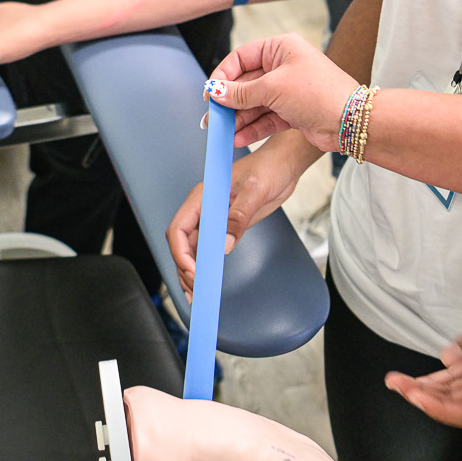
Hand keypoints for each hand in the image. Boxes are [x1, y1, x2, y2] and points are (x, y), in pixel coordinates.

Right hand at [167, 138, 310, 291]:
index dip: (182, 253)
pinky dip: (204, 266)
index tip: (195, 271)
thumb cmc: (268, 168)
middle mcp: (202, 210)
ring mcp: (212, 219)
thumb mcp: (256, 190)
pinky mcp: (224, 226)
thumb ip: (238, 217)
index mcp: (201, 197)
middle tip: (196, 290)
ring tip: (195, 295)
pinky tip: (205, 281)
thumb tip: (224, 245)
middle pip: (181, 244)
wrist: (282, 165)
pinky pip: (207, 248)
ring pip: (192, 249)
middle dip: (184, 268)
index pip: (179, 229)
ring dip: (190, 271)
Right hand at [205, 33, 358, 149]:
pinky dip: (252, 128)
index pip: (241, 57)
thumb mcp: (273, 88)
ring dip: (238, 118)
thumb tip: (215, 90)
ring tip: (222, 132)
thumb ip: (241, 92)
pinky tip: (238, 138)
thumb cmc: (318, 93)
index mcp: (281, 48)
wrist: (351, 121)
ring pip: (255, 104)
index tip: (210, 93)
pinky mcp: (293, 112)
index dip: (223, 75)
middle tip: (212, 118)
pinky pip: (266, 118)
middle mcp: (284, 66)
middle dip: (229, 102)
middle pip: (246, 83)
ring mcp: (289, 90)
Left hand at [385, 272, 461, 429]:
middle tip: (397, 385)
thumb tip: (447, 359)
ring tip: (397, 382)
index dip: (441, 409)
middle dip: (425, 399)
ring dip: (425, 390)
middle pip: (456, 406)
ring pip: (452, 393)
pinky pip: (455, 378)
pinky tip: (417, 378)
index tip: (416, 397)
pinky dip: (435, 379)